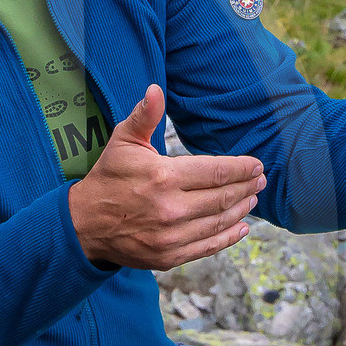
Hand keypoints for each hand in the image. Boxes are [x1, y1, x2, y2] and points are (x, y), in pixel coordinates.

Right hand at [66, 84, 264, 270]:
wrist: (84, 224)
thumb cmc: (107, 178)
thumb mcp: (122, 142)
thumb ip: (143, 116)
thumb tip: (155, 89)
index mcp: (162, 177)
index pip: (215, 172)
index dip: (241, 168)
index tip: (257, 165)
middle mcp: (170, 209)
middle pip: (222, 197)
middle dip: (247, 187)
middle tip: (260, 180)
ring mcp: (171, 236)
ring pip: (219, 222)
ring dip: (242, 209)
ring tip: (253, 198)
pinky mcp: (169, 257)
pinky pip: (208, 247)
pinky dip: (229, 236)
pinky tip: (242, 226)